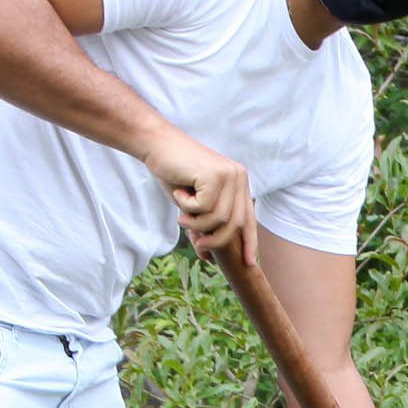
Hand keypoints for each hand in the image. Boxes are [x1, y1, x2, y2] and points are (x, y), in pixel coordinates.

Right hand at [144, 129, 255, 262]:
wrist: (157, 145)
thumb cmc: (173, 174)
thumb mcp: (190, 206)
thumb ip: (202, 227)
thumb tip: (208, 256)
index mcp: (238, 183)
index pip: (249, 218)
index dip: (250, 241)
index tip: (249, 262)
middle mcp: (239, 177)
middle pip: (235, 223)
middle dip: (215, 239)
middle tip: (196, 243)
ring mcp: (230, 174)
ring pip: (219, 218)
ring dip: (196, 223)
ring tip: (181, 214)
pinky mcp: (216, 174)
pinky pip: (204, 207)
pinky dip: (188, 207)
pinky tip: (179, 193)